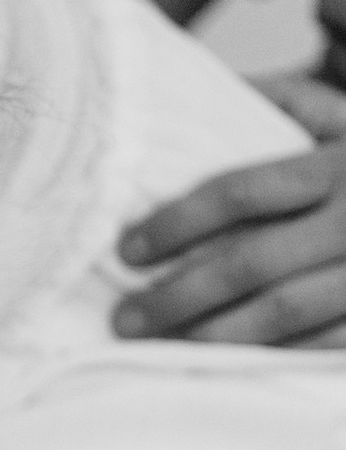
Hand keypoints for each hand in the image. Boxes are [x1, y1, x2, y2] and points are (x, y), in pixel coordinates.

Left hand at [114, 75, 345, 346]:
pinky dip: (274, 358)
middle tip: (126, 318)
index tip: (128, 250)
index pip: (242, 193)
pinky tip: (230, 363)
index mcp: (341, 162)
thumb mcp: (343, 116)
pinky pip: (326, 346)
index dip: (177, 223)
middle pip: (252, 262)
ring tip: (163, 346)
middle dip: (179, 294)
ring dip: (216, 335)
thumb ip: (283, 98)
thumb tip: (205, 86)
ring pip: (285, 313)